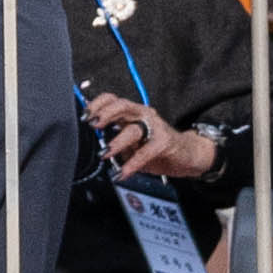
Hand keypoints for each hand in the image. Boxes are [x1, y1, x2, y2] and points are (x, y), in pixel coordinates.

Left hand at [87, 96, 211, 183]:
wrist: (187, 155)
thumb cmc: (155, 147)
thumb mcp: (131, 142)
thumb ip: (115, 139)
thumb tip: (93, 142)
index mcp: (132, 112)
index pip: (113, 99)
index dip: (97, 104)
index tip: (85, 116)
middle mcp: (142, 115)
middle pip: (122, 106)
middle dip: (105, 114)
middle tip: (93, 125)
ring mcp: (155, 127)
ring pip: (132, 129)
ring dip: (117, 142)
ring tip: (105, 154)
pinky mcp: (164, 142)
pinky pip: (145, 151)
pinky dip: (132, 163)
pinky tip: (123, 173)